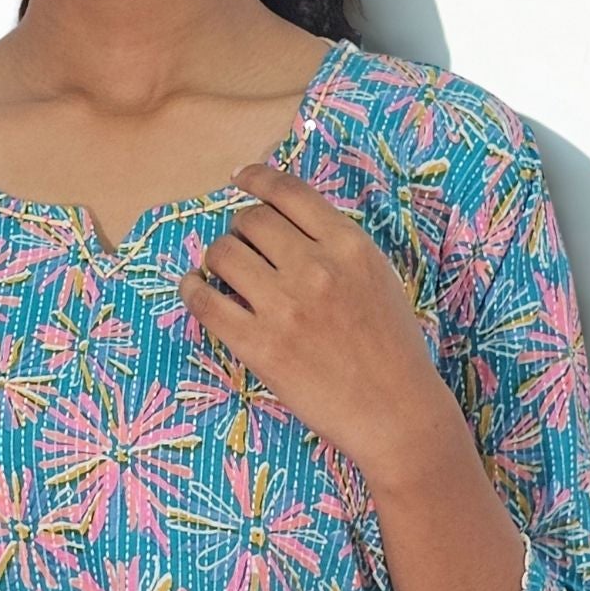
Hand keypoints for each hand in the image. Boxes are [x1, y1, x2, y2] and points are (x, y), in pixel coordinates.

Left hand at [178, 161, 443, 482]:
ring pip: (223, 254)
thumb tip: (284, 220)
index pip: (289, 192)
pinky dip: (192, 289)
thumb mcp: (377, 277)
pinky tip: (195, 289)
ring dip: (216, 257)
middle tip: (242, 247)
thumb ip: (336, 245)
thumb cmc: (392, 347)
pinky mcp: (260, 346)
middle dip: (240, 229)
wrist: (397, 413)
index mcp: (349, 246)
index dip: (256, 178)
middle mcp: (315, 268)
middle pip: (251, 221)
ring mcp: (285, 307)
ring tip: (222, 272)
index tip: (239, 178)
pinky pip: (205, 302)